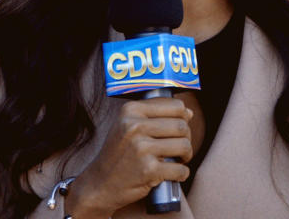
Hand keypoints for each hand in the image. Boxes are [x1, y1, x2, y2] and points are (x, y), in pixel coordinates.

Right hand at [64, 97, 193, 218]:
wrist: (100, 183)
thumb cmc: (118, 153)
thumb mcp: (128, 125)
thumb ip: (156, 115)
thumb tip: (188, 112)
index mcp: (131, 110)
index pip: (175, 106)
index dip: (183, 118)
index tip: (178, 129)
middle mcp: (135, 126)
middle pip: (182, 126)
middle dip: (186, 138)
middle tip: (179, 147)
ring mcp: (141, 148)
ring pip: (184, 145)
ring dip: (186, 155)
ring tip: (177, 159)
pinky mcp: (148, 170)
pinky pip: (180, 169)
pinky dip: (181, 174)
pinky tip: (172, 174)